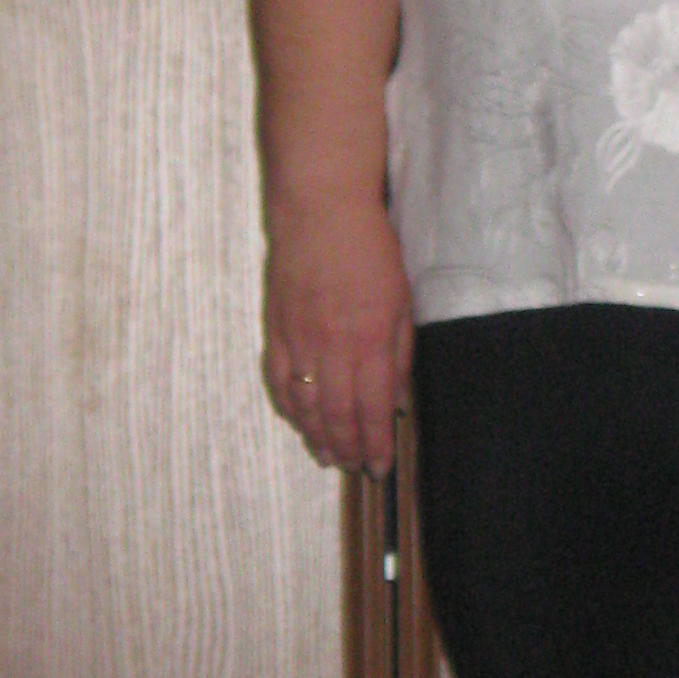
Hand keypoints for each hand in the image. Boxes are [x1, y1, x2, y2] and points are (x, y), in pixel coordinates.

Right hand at [262, 195, 412, 477]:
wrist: (320, 209)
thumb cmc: (369, 249)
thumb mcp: (402, 300)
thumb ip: (400, 354)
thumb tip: (397, 400)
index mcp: (370, 340)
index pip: (373, 409)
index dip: (376, 444)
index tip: (380, 467)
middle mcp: (332, 347)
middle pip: (337, 415)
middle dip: (348, 449)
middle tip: (355, 468)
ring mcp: (299, 340)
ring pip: (305, 405)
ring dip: (317, 437)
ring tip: (329, 457)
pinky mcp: (276, 329)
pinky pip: (279, 380)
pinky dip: (289, 408)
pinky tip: (299, 421)